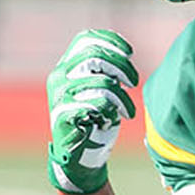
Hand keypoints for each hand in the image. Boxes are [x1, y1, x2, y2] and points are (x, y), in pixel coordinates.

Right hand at [46, 29, 138, 194]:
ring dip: (122, 98)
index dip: (110, 41)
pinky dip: (111, 112)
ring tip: (128, 111)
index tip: (130, 52)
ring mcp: (60, 95)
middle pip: (96, 56)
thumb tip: (124, 54)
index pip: (85, 40)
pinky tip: (110, 120)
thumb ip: (106, 71)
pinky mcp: (64, 114)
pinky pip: (97, 104)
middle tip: (134, 82)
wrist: (77, 155)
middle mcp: (59, 76)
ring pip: (102, 82)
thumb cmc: (93, 119)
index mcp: (66, 66)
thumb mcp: (100, 89)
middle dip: (122, 67)